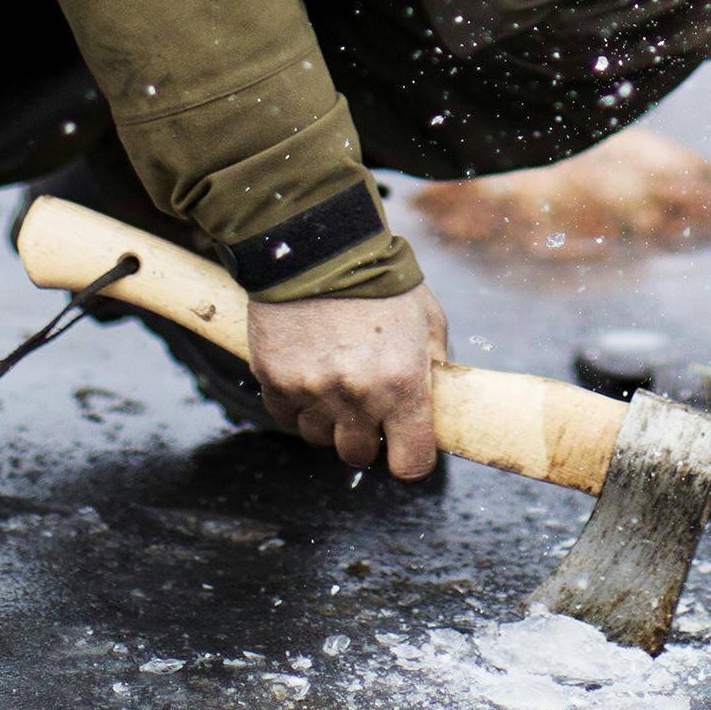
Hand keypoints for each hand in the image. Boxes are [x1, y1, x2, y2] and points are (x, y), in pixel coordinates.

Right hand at [248, 280, 448, 478]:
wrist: (322, 245)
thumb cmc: (382, 281)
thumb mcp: (427, 320)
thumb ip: (433, 365)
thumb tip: (434, 401)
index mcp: (403, 385)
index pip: (410, 464)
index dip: (409, 460)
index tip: (404, 446)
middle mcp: (358, 396)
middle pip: (358, 455)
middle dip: (365, 437)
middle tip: (366, 404)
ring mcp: (313, 391)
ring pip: (319, 438)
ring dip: (328, 419)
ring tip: (333, 380)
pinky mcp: (276, 379)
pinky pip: (285, 417)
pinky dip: (296, 404)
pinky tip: (306, 372)